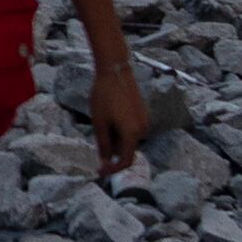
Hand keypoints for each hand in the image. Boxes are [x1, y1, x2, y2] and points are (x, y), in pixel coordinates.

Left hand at [86, 52, 149, 177]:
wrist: (115, 71)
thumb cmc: (104, 96)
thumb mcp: (99, 123)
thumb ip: (103, 145)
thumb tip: (105, 162)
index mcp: (132, 134)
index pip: (125, 161)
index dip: (112, 169)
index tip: (100, 171)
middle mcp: (143, 129)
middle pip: (126, 150)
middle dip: (111, 149)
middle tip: (97, 131)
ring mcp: (144, 121)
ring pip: (128, 139)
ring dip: (115, 138)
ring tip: (103, 117)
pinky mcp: (143, 113)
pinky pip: (131, 129)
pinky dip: (120, 129)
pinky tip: (110, 114)